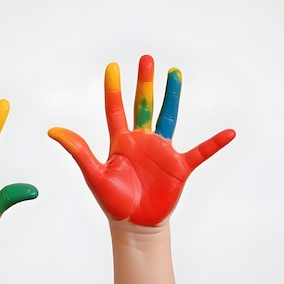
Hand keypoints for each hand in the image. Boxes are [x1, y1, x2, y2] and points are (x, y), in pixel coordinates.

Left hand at [48, 55, 235, 225]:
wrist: (134, 225)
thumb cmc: (113, 202)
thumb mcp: (94, 175)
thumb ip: (79, 151)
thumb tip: (53, 131)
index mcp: (120, 142)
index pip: (115, 111)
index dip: (113, 90)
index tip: (112, 67)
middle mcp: (142, 141)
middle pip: (144, 106)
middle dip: (145, 83)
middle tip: (147, 59)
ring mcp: (162, 152)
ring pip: (169, 118)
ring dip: (172, 96)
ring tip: (175, 72)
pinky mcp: (179, 167)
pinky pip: (200, 152)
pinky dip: (214, 144)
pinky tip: (229, 132)